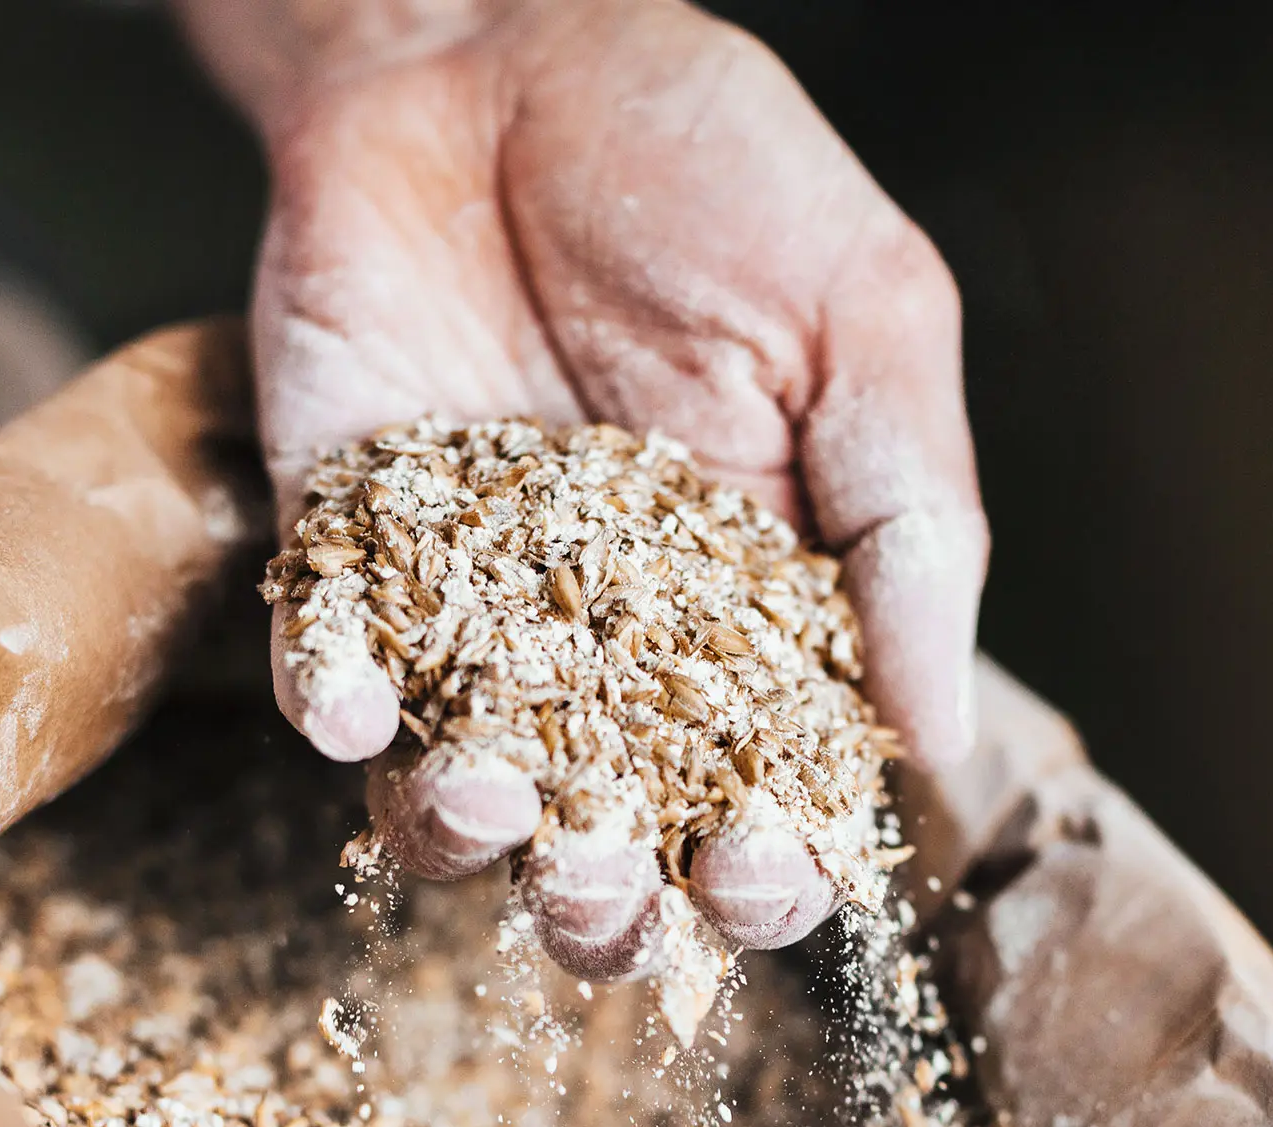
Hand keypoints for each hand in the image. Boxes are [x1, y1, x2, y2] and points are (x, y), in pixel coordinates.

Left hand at [175, 0, 987, 974]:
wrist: (499, 42)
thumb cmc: (709, 167)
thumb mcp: (864, 319)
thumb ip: (909, 521)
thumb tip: (942, 735)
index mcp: (757, 608)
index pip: (766, 788)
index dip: (766, 861)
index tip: (759, 872)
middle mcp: (609, 638)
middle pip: (609, 829)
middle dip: (609, 896)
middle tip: (609, 888)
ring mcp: (466, 602)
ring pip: (463, 785)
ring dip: (473, 830)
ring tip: (492, 807)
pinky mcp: (344, 543)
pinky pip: (331, 657)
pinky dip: (336, 695)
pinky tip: (352, 709)